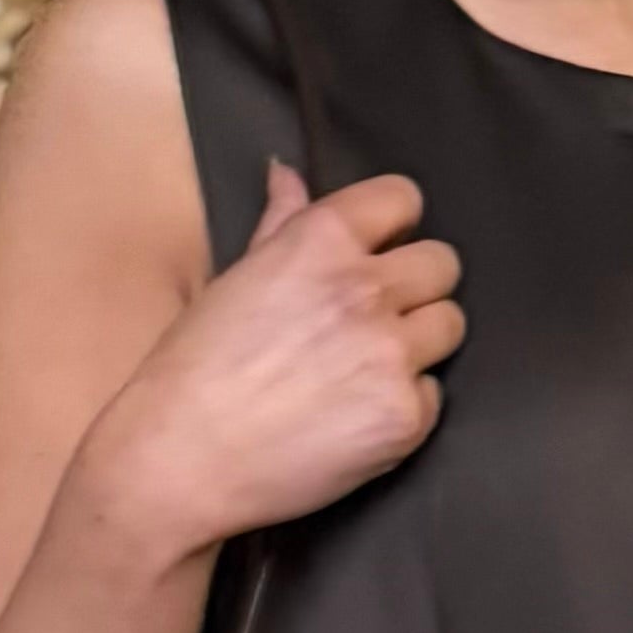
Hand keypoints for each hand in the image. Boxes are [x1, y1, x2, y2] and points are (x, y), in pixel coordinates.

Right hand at [95, 155, 464, 551]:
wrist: (183, 459)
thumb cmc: (195, 369)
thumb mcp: (235, 279)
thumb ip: (281, 224)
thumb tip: (288, 173)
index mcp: (322, 239)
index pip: (403, 199)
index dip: (393, 226)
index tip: (378, 251)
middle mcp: (366, 288)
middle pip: (442, 264)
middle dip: (416, 286)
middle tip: (374, 319)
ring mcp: (392, 354)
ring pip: (449, 325)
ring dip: (419, 342)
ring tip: (367, 369)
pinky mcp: (405, 417)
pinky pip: (432, 395)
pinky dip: (404, 406)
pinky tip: (355, 417)